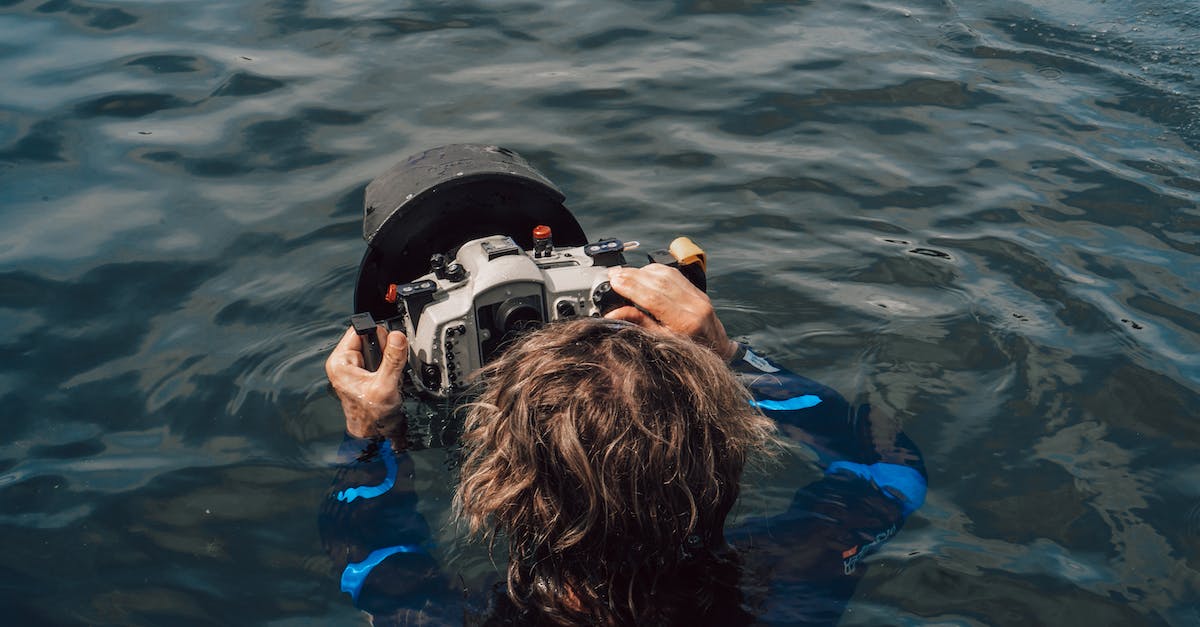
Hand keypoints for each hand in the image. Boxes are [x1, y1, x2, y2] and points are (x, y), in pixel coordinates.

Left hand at [325, 325, 407, 437]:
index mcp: (340, 361)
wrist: (374, 432)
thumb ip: (392, 359)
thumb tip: (397, 336)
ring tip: (387, 376)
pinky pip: (380, 358)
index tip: (385, 350)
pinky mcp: (364, 371)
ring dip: (387, 359)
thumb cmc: (372, 416)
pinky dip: (388, 366)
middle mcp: (344, 362)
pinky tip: (388, 378)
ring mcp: (354, 366)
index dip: (376, 336)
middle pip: (370, 337)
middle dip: (384, 350)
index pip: (359, 330)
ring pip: (377, 347)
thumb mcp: (385, 385)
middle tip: (386, 369)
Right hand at [604, 264, 736, 360]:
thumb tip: (612, 314)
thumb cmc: (689, 353)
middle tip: (613, 275)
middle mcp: (695, 306)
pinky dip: (655, 271)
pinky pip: (674, 274)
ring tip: (623, 274)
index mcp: (686, 323)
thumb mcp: (660, 343)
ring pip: (666, 274)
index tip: (614, 282)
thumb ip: (639, 324)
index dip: (632, 288)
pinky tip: (642, 273)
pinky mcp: (698, 291)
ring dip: (642, 271)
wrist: (717, 351)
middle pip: (659, 282)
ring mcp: (698, 296)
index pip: (654, 298)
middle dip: (633, 276)